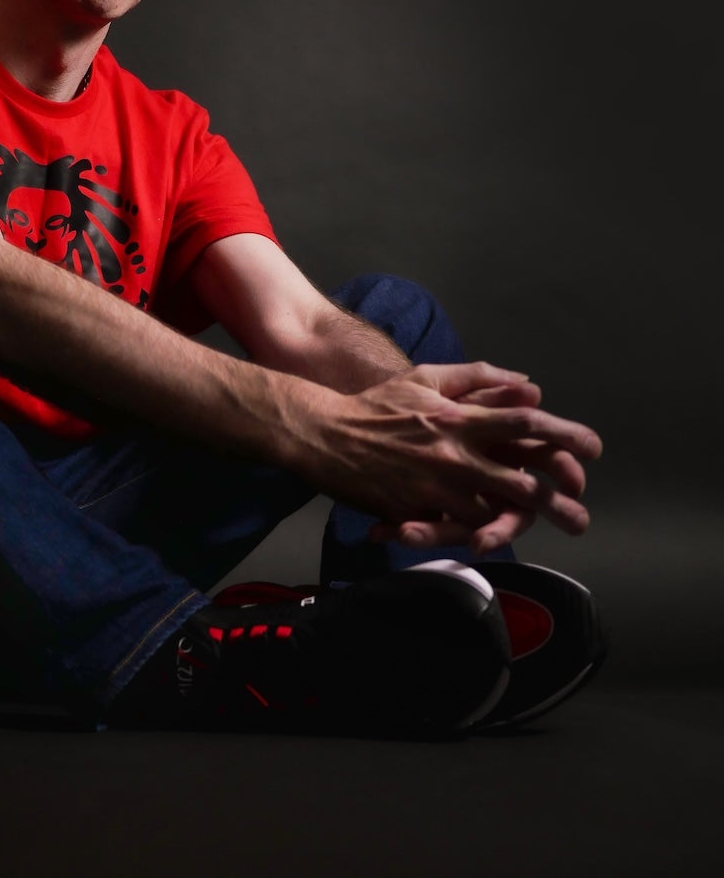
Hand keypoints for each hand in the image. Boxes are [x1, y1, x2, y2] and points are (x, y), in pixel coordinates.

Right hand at [306, 361, 601, 552]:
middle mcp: (453, 452)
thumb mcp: (424, 378)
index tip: (593, 447)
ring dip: (526, 527)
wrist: (324, 433)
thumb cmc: (376, 405)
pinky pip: (454, 528)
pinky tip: (497, 541)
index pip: (523, 423)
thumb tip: (526, 383)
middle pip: (519, 480)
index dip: (564, 434)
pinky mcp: (414, 509)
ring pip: (492, 512)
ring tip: (546, 538)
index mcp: (458, 418)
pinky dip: (478, 535)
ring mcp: (434, 485)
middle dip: (558, 500)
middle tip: (581, 514)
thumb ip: (476, 377)